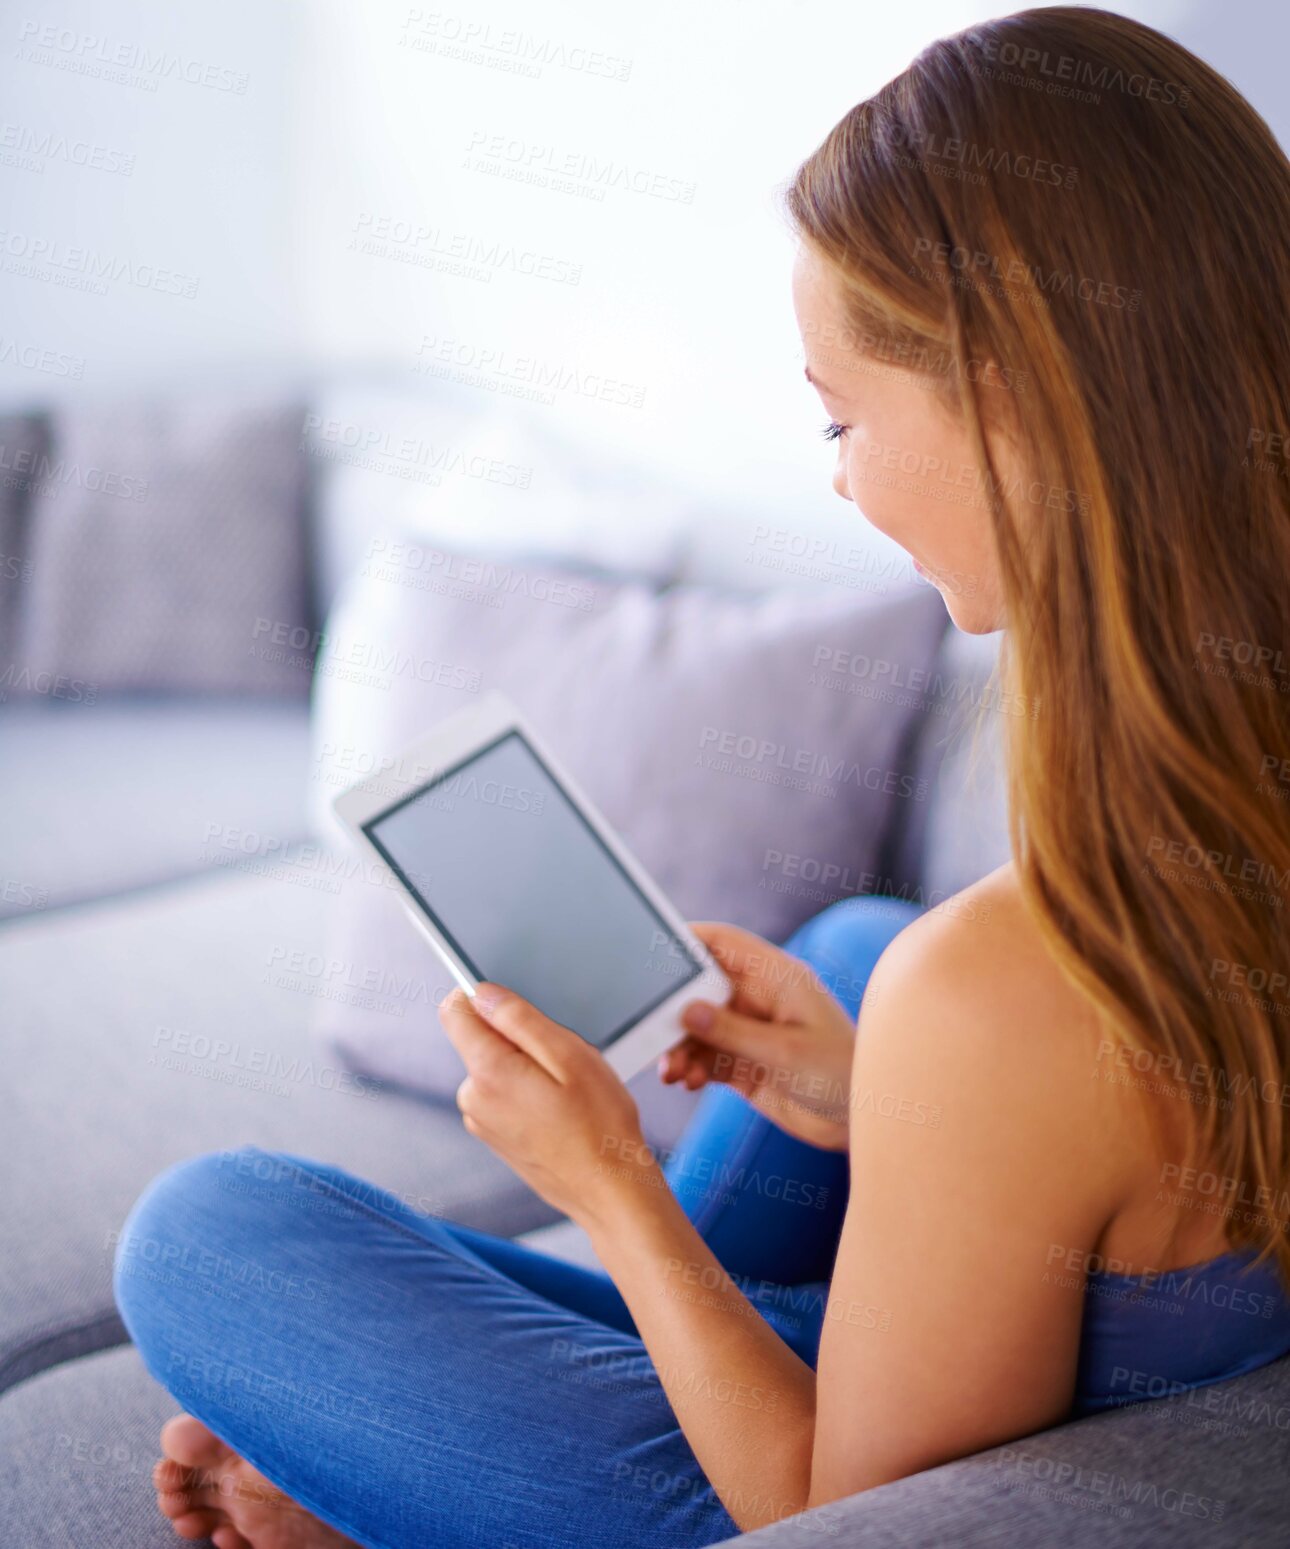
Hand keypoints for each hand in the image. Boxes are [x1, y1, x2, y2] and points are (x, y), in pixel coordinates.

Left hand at [437, 983, 664, 1228]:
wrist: (609, 1190)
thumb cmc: (600, 1123)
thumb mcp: (569, 1054)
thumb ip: (519, 1019)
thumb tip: (481, 992)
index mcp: (488, 1071)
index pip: (455, 1011)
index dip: (484, 998)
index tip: (519, 1010)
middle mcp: (473, 1098)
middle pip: (479, 1038)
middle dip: (517, 1038)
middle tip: (562, 1062)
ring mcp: (481, 1121)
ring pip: (494, 1066)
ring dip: (525, 1067)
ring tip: (565, 1092)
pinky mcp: (493, 1136)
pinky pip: (502, 1093)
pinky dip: (527, 1092)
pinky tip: (559, 1111)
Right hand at [659, 922, 857, 1149]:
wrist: (862, 1123)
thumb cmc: (842, 1075)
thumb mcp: (786, 1051)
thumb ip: (733, 1032)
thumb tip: (686, 1011)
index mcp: (777, 977)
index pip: (724, 943)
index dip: (687, 940)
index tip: (650, 948)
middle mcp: (760, 999)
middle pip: (701, 987)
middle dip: (674, 1008)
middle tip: (652, 1030)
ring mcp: (750, 1031)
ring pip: (698, 1027)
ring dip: (679, 1046)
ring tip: (671, 1071)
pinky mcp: (744, 1063)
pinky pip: (705, 1057)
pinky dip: (690, 1067)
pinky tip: (686, 1081)